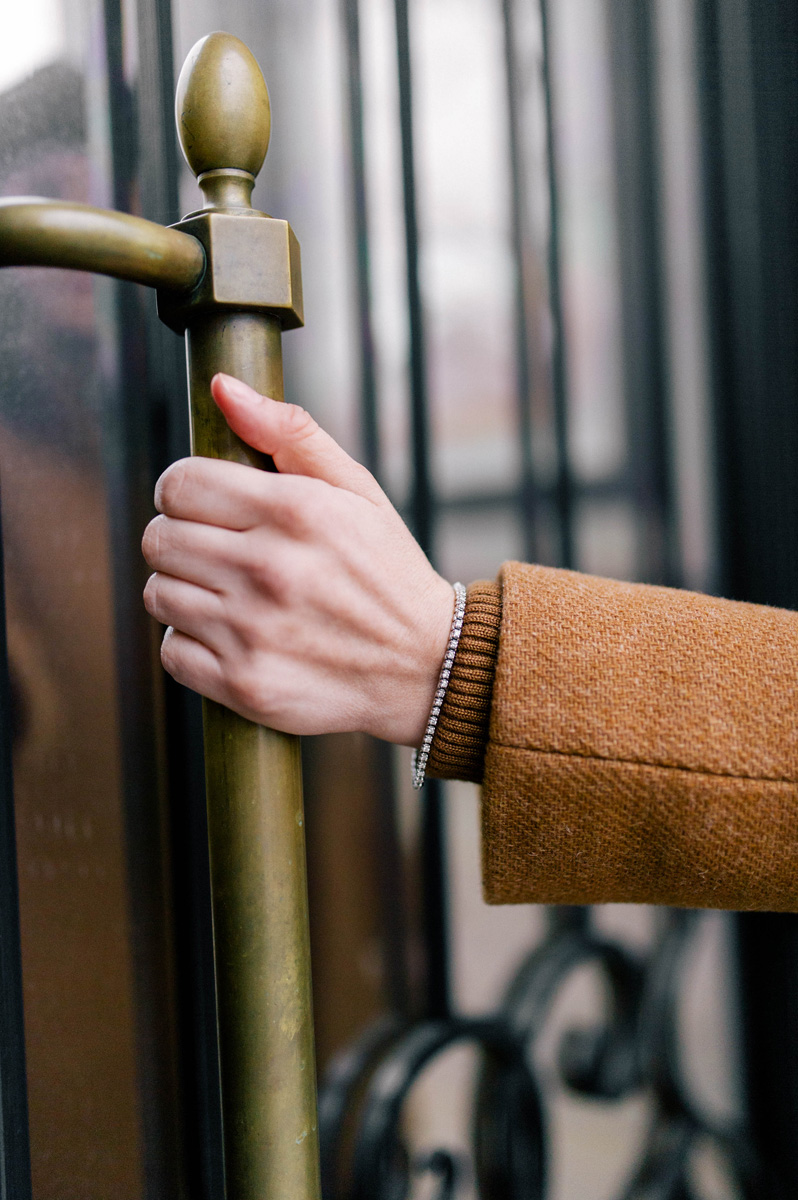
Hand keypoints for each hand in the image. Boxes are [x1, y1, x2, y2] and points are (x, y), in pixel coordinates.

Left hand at [142, 373, 454, 744]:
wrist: (426, 667)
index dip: (183, 491)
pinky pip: (172, 652)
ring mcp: (253, 630)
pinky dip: (193, 645)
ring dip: (185, 592)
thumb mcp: (357, 491)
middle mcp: (269, 568)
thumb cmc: (386, 573)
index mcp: (295, 511)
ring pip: (159, 594)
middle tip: (219, 552)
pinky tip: (232, 637)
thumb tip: (223, 388)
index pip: (178, 484)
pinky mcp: (245, 683)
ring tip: (229, 596)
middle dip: (181, 540)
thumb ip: (290, 434)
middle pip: (159, 538)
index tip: (205, 507)